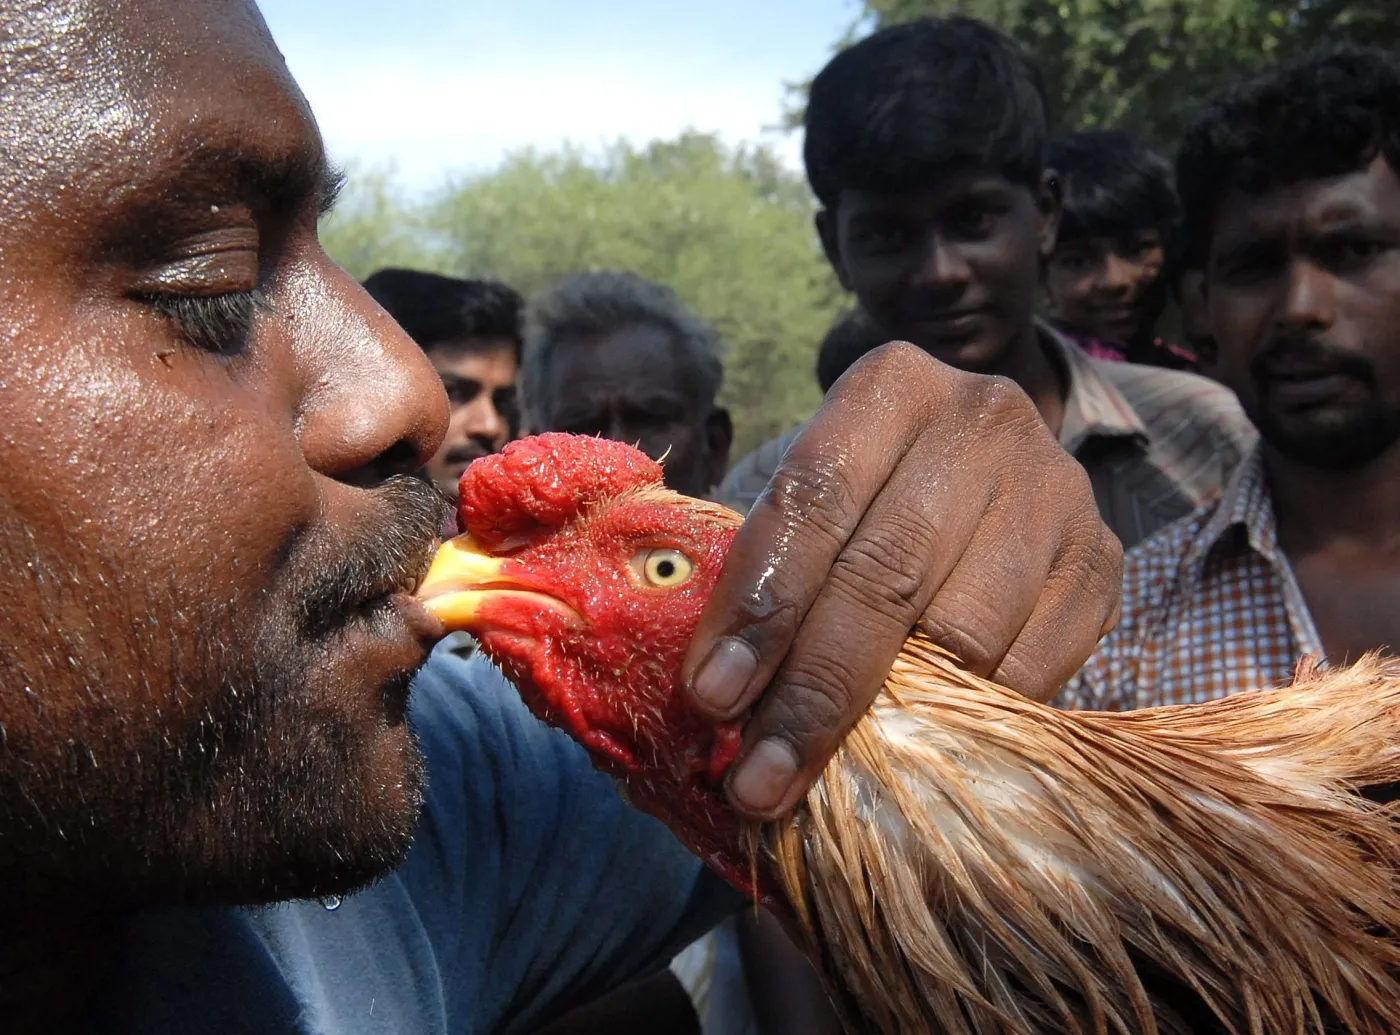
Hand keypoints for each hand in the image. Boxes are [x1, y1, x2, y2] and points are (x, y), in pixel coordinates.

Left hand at [681, 342, 1121, 819]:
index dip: (762, 603)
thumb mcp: (823, 492)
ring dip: (886, 723)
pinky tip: (914, 751)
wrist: (992, 462)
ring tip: (823, 779)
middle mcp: (983, 422)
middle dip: (814, 689)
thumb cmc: (874, 491)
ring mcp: (1055, 490)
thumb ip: (777, 566)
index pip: (815, 497)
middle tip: (760, 779)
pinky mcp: (1101, 561)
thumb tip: (726, 695)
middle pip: (888, 573)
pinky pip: (1030, 668)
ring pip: (963, 631)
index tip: (713, 696)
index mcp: (893, 385)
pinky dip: (966, 722)